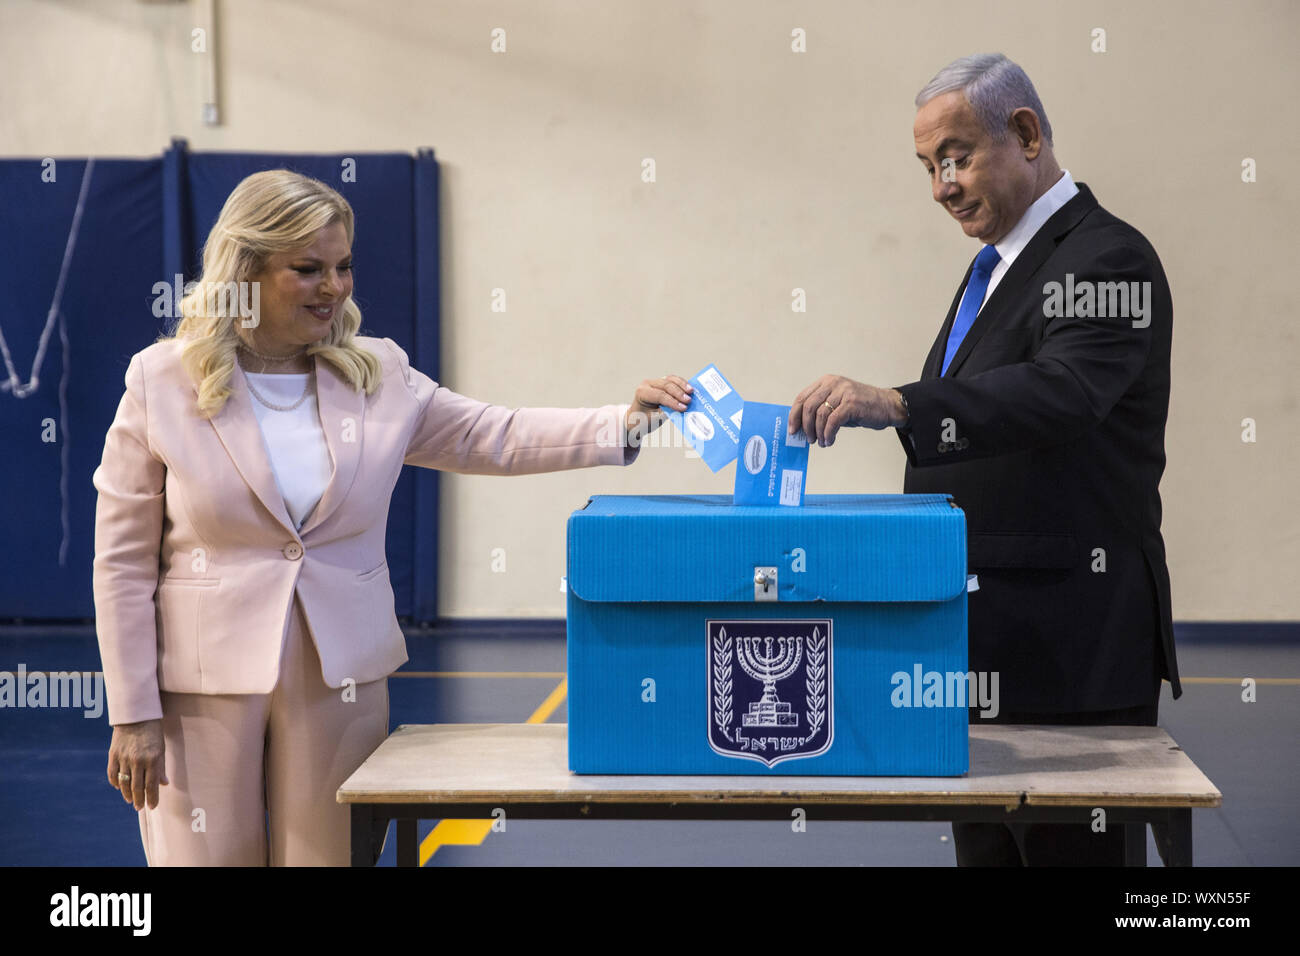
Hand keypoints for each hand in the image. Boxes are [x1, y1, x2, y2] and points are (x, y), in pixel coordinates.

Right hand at [107, 719, 167, 810]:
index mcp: (152, 759)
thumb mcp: (161, 749)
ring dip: (127, 794)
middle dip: (139, 800)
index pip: (152, 785)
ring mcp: (124, 758)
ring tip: (130, 800)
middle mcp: (137, 761)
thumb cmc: (153, 732)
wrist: (135, 716)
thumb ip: (161, 767)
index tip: (152, 806)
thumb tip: (164, 784)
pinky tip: (119, 788)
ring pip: (124, 783)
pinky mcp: (113, 755)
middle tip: (139, 808)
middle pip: (137, 787)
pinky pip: (112, 774)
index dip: (152, 798)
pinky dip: (115, 783)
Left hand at [626, 375, 693, 446]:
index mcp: (642, 392)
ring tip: (692, 392)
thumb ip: (667, 412)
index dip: (672, 401)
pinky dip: (682, 384)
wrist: (637, 418)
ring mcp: (655, 382)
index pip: (659, 395)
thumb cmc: (644, 420)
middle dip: (679, 393)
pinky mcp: (662, 382)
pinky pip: (673, 380)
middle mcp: (647, 384)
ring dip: (682, 385)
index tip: (683, 408)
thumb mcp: (654, 419)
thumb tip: (683, 409)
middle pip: (666, 385)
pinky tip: (690, 389)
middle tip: (689, 401)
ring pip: (671, 379)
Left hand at [788, 374, 906, 446]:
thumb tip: (802, 427)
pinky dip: (828, 434)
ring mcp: (843, 392)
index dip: (794, 415)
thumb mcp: (838, 402)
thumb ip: (821, 409)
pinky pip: (832, 421)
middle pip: (808, 406)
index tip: (792, 430)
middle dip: (805, 426)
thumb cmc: (861, 406)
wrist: (887, 406)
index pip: (802, 398)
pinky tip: (830, 440)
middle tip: (808, 439)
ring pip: (820, 415)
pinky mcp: (852, 403)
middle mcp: (833, 383)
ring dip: (818, 433)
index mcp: (826, 381)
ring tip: (822, 442)